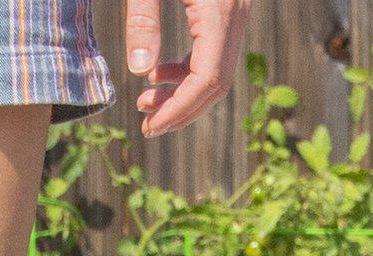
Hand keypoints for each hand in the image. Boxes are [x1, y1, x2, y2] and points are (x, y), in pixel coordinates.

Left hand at [127, 0, 251, 138]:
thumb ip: (143, 20)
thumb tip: (138, 71)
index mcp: (219, 12)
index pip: (207, 79)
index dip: (179, 109)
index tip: (151, 126)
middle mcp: (235, 17)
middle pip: (215, 84)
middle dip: (181, 111)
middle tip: (148, 126)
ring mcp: (234, 16)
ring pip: (216, 73)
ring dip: (182, 94)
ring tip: (146, 102)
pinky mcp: (225, 13)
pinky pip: (212, 55)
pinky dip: (186, 73)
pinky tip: (158, 76)